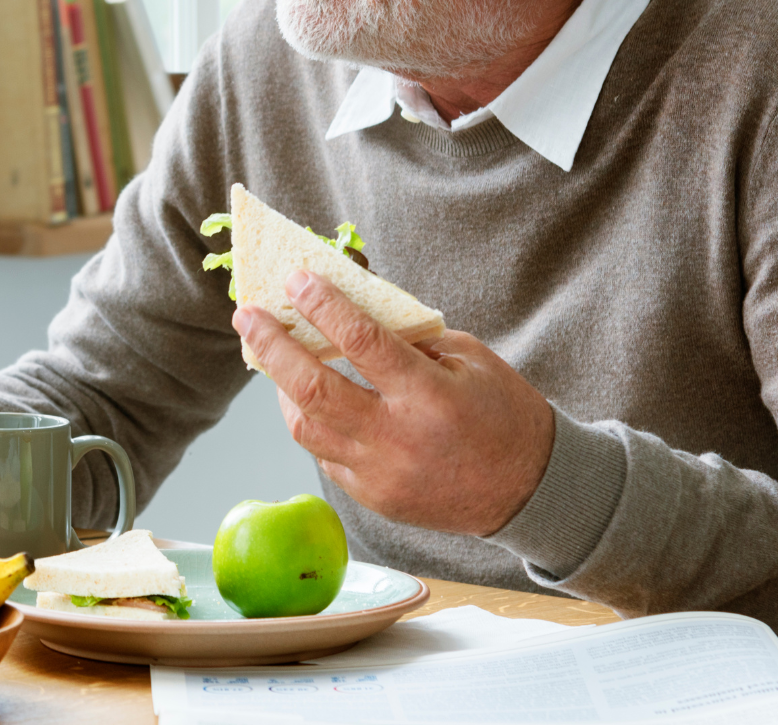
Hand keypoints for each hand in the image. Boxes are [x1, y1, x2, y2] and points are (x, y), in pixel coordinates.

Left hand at [234, 270, 554, 536]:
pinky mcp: (372, 498)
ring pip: (305, 427)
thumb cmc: (502, 412)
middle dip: (272, 347)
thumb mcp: (469, 360)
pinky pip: (324, 455)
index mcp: (431, 397)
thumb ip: (409, 337)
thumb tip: (346, 304)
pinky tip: (307, 398)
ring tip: (271, 355)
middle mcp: (399, 439)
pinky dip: (312, 422)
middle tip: (247, 316)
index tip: (295, 279)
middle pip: (315, 390)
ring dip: (281, 387)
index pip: (363, 343)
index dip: (324, 307)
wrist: (530, 490)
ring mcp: (381, 475)